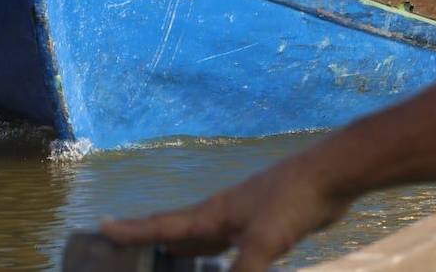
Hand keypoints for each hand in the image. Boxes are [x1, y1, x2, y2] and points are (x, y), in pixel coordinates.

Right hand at [100, 154, 352, 271]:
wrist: (332, 176)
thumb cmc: (292, 200)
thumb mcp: (262, 243)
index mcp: (213, 214)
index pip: (163, 224)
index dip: (132, 229)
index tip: (102, 224)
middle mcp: (224, 213)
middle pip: (181, 230)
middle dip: (155, 241)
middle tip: (130, 248)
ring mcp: (247, 216)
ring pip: (208, 236)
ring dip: (188, 247)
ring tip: (170, 255)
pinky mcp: (269, 224)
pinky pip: (234, 243)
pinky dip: (221, 253)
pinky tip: (226, 259)